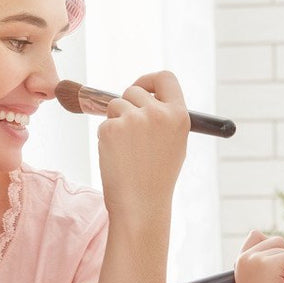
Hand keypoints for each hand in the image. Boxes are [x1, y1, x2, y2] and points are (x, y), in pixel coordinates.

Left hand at [96, 71, 188, 221]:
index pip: (166, 78)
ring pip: (115, 105)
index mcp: (179, 115)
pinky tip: (117, 158)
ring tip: (127, 150)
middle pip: (134, 90)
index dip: (150, 80)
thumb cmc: (157, 177)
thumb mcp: (174, 142)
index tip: (142, 87)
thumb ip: (164, 117)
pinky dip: (107, 138)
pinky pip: (105, 123)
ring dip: (116, 122)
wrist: (141, 204)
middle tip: (129, 132)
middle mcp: (158, 113)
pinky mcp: (112, 128)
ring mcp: (134, 119)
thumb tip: (144, 97)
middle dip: (127, 105)